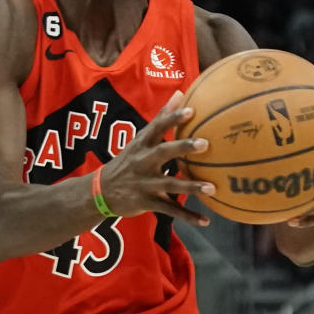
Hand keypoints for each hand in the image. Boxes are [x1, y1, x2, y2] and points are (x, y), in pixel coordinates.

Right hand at [100, 90, 213, 225]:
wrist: (101, 191)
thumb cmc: (128, 160)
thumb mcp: (140, 138)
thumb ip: (161, 117)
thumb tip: (180, 92)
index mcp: (142, 144)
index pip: (157, 127)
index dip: (172, 118)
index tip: (190, 110)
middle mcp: (143, 162)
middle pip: (164, 152)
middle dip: (183, 148)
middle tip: (205, 144)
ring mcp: (145, 183)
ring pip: (170, 185)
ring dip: (191, 187)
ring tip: (212, 187)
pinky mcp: (147, 202)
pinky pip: (170, 210)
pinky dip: (188, 216)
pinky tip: (205, 221)